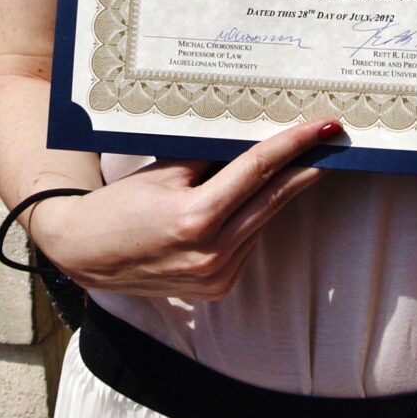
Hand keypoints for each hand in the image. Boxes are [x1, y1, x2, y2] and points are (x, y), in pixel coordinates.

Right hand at [27, 118, 341, 299]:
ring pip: (263, 222)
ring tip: (292, 164)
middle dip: (305, 168)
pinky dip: (254, 219)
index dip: (294, 144)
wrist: (87, 254)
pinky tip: (251, 202)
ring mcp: (217, 276)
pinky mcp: (218, 289)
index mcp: (195, 218)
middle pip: (274, 199)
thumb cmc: (120, 205)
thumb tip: (256, 136)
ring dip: (279, 193)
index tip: (323, 128)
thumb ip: (211, 156)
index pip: (258, 171)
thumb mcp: (164, 171)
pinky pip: (249, 243)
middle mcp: (211, 254)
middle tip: (329, 142)